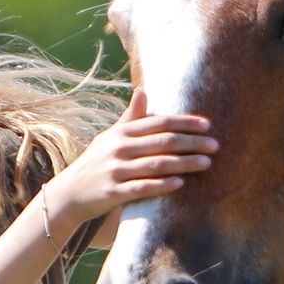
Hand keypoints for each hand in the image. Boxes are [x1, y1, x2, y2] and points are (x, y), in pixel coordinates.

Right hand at [43, 88, 215, 230]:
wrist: (68, 193)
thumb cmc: (95, 163)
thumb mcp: (109, 137)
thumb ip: (130, 118)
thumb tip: (143, 90)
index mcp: (121, 133)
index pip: (158, 122)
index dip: (184, 122)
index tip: (207, 125)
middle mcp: (118, 148)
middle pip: (162, 142)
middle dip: (191, 142)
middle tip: (215, 145)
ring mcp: (115, 170)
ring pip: (156, 164)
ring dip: (184, 163)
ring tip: (206, 163)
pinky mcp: (113, 192)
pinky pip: (142, 187)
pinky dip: (161, 184)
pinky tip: (180, 183)